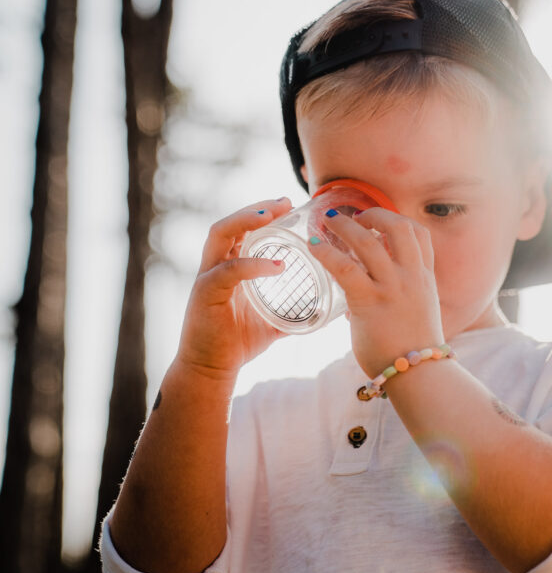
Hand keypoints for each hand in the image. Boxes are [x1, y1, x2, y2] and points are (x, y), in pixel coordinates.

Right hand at [175, 197, 293, 379]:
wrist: (211, 370)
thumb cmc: (237, 344)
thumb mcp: (273, 322)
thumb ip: (294, 313)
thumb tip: (325, 313)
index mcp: (228, 267)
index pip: (242, 230)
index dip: (262, 213)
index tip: (288, 204)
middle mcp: (214, 267)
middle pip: (230, 223)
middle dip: (256, 209)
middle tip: (284, 202)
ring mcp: (207, 277)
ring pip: (220, 235)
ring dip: (246, 220)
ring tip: (271, 216)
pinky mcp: (205, 294)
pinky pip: (229, 271)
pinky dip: (253, 265)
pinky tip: (277, 266)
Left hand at [308, 207, 443, 376]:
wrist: (419, 375)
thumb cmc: (413, 350)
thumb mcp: (418, 313)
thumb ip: (400, 296)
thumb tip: (367, 293)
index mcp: (425, 278)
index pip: (419, 234)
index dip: (398, 220)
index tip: (379, 221)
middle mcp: (411, 277)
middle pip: (398, 226)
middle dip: (374, 213)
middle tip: (355, 216)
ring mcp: (392, 287)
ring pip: (367, 240)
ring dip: (345, 226)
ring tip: (328, 222)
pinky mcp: (369, 302)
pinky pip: (344, 267)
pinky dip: (326, 252)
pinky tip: (313, 246)